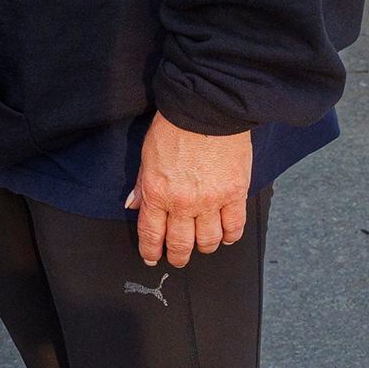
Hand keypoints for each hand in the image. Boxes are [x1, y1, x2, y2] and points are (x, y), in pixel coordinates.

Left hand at [128, 119, 254, 268]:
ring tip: (203, 246)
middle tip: (178, 258)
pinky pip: (234, 226)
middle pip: (180, 243)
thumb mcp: (147, 154)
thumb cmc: (175, 126)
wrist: (206, 109)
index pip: (151, 233)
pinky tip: (226, 236)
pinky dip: (230, 236)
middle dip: (178, 256)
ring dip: (204, 247)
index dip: (151, 250)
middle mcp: (182, 203)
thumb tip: (133, 205)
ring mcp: (210, 201)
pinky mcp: (235, 193)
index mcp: (156, 192)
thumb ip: (141, 183)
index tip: (152, 257)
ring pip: (207, 240)